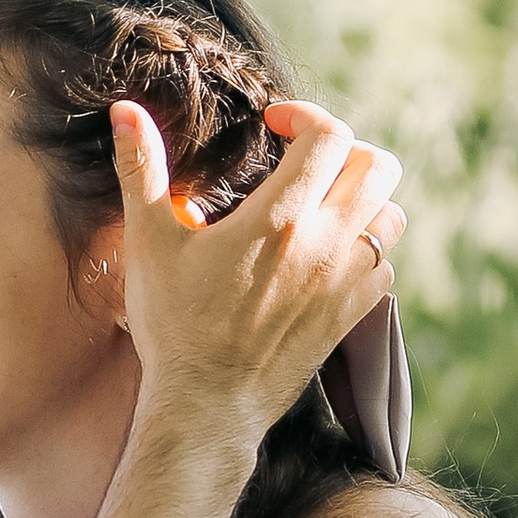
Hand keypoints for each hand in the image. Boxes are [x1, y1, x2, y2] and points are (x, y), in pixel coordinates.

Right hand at [111, 96, 401, 456]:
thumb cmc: (174, 325)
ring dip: (364, 200)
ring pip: (391, 216)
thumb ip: (141, 170)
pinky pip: (384, 266)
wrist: (206, 406)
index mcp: (279, 218)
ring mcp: (345, 283)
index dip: (306, 115)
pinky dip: (366, 250)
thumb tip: (125, 110)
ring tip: (322, 206)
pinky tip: (327, 256)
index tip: (276, 125)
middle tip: (306, 162)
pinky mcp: (350, 316)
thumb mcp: (149, 243)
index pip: (330, 135)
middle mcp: (325, 246)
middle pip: (379, 167)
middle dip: (346, 150)